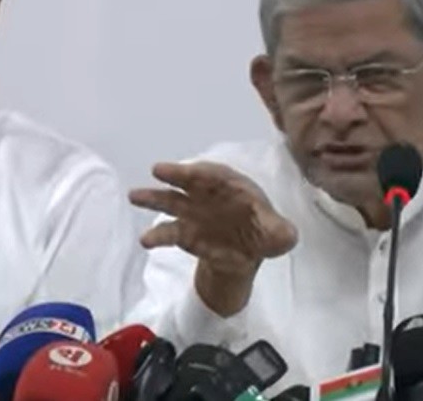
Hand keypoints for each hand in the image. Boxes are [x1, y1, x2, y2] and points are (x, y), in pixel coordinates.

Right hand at [129, 161, 297, 312]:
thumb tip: (287, 236)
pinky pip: (168, 231)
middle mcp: (210, 194)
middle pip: (191, 180)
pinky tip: (146, 239)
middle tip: (158, 170)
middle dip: (176, 174)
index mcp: (234, 187)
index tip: (193, 172)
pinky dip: (157, 234)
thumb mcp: (278, 235)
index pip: (219, 175)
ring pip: (171, 200)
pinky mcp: (184, 232)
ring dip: (153, 197)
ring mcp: (194, 211)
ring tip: (135, 196)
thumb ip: (281, 232)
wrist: (246, 253)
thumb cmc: (263, 233)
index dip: (207, 173)